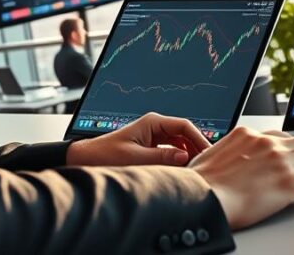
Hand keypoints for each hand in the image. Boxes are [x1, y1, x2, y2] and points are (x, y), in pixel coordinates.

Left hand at [65, 112, 209, 166]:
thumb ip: (161, 157)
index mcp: (153, 122)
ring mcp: (154, 137)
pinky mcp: (151, 147)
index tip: (207, 152)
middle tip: (207, 164)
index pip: (184, 126)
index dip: (198, 139)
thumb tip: (185, 156)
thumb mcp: (135, 158)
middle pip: (185, 134)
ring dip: (188, 155)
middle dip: (196, 147)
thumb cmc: (105, 155)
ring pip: (180, 144)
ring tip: (197, 169)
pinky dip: (178, 160)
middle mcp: (155, 127)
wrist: (86, 159)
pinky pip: (171, 151)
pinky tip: (183, 171)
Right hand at [190, 127, 293, 228]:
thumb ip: (222, 156)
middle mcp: (267, 143)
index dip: (291, 145)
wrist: (202, 197)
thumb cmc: (198, 185)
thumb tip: (218, 164)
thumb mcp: (207, 159)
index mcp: (247, 135)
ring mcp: (281, 160)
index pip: (278, 135)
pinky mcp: (292, 181)